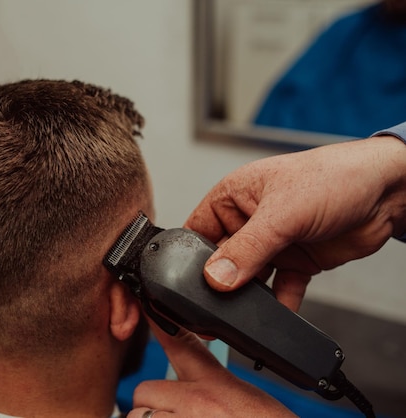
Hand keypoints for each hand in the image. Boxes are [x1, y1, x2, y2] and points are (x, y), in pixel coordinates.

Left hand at [127, 320, 294, 416]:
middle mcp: (196, 400)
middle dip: (154, 406)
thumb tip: (194, 394)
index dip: (159, 323)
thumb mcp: (250, 401)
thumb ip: (218, 390)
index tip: (147, 307)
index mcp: (217, 385)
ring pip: (138, 416)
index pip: (180, 342)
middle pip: (145, 390)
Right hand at [185, 136, 405, 310]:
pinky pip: (279, 290)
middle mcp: (248, 221)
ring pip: (248, 279)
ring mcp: (272, 244)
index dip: (189, 257)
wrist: (389, 191)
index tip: (188, 284)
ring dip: (248, 297)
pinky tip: (277, 316)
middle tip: (216, 306)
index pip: (197, 231)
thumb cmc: (335, 177)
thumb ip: (247, 249)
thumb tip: (215, 278)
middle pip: (220, 260)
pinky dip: (279, 305)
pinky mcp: (295, 262)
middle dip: (219, 283)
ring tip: (245, 313)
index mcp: (233, 197)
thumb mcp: (282, 213)